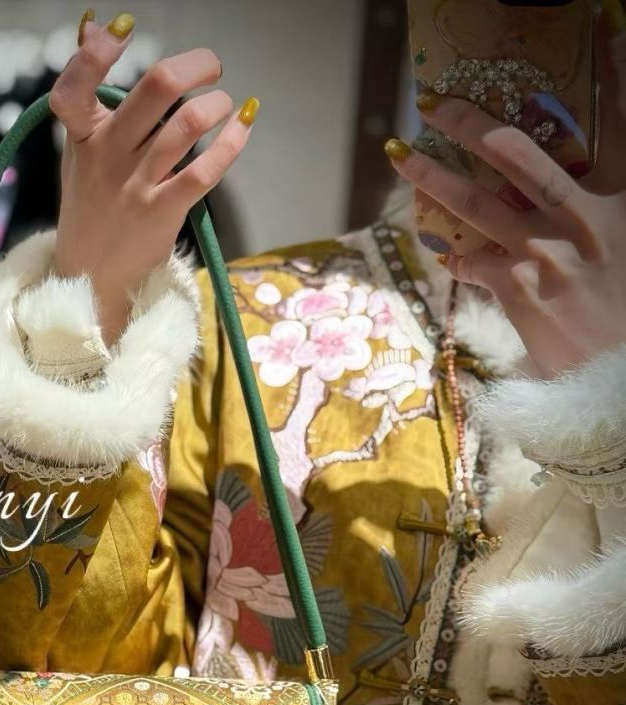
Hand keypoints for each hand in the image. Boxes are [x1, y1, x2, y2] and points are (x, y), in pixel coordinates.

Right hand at [51, 12, 256, 343]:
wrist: (90, 278)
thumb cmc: (90, 208)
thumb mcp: (79, 150)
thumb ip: (88, 93)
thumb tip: (91, 24)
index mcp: (83, 137)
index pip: (75, 87)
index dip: (96, 53)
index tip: (123, 29)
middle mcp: (107, 156)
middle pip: (156, 88)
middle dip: (196, 65)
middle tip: (212, 67)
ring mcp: (135, 185)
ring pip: (189, 124)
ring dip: (219, 104)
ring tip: (226, 105)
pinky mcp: (162, 212)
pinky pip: (205, 170)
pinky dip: (232, 143)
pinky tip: (241, 130)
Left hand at [384, 6, 625, 378]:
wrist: (623, 374)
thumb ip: (608, 202)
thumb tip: (579, 182)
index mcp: (625, 196)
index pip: (620, 119)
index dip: (613, 69)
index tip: (599, 20)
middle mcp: (585, 216)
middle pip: (517, 154)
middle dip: (470, 121)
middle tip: (432, 100)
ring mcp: (546, 253)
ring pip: (475, 203)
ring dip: (431, 176)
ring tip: (395, 153)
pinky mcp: (519, 291)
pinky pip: (473, 263)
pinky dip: (456, 255)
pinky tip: (442, 249)